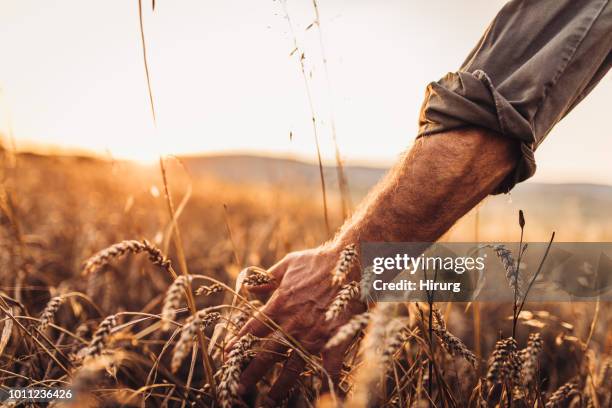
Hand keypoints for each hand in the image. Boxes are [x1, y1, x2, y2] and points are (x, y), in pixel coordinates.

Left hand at [230, 243, 363, 405]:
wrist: (350, 261)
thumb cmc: (319, 261)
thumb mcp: (287, 265)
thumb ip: (266, 279)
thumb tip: (247, 288)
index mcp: (279, 306)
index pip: (252, 331)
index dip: (238, 345)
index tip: (228, 358)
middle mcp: (292, 325)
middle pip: (266, 355)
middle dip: (251, 374)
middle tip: (239, 389)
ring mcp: (314, 336)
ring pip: (292, 368)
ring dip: (280, 386)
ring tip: (270, 400)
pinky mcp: (334, 340)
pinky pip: (328, 367)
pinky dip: (325, 382)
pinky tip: (323, 394)